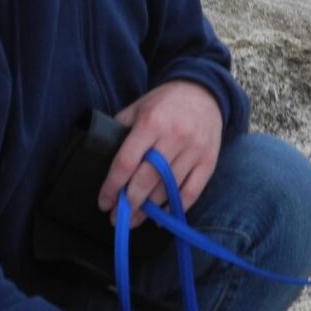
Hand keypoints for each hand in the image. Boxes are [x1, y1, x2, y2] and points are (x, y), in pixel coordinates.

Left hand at [98, 81, 221, 227]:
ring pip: (168, 190)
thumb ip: (120, 130)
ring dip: (149, 210)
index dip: (112, 186)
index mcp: (151, 122)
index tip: (104, 202)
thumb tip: (101, 157)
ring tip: (135, 218)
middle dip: (129, 203)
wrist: (204, 92)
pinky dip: (175, 209)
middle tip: (117, 218)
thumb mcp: (138, 107)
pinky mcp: (209, 161)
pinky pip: (191, 192)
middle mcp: (174, 136)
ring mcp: (194, 150)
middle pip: (147, 180)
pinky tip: (161, 217)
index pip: (126, 161)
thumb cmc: (164, 103)